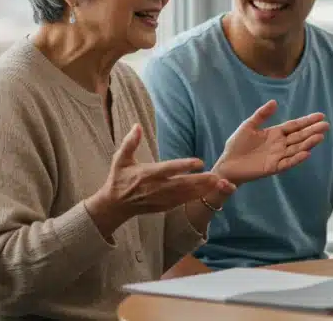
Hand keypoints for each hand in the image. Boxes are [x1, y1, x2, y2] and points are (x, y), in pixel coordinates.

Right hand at [85, 124, 232, 236]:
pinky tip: (207, 192)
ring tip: (217, 183)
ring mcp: (160, 199)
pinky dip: (195, 197)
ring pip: (185, 195)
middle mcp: (155, 187)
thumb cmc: (118, 179)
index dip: (184, 166)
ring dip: (202, 189)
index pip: (168, 169)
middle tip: (216, 176)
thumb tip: (137, 125)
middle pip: (181, 184)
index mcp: (146, 174)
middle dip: (200, 181)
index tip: (199, 162)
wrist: (115, 206)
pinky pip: (182, 202)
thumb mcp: (120, 159)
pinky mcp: (164, 206)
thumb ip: (130, 143)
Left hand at [212, 100, 329, 185]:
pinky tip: (306, 153)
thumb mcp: (248, 125)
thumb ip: (262, 115)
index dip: (307, 121)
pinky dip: (297, 158)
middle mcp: (280, 144)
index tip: (320, 115)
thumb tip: (275, 102)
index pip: (295, 126)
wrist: (227, 163)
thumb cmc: (237, 144)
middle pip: (299, 136)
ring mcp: (278, 156)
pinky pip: (287, 163)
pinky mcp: (273, 167)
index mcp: (275, 133)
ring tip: (320, 137)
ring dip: (308, 143)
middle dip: (312, 131)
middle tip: (326, 125)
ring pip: (296, 149)